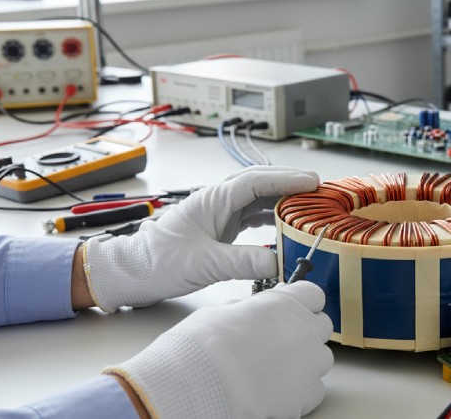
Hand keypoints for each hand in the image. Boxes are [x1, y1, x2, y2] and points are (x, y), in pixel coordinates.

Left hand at [83, 166, 318, 311]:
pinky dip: (270, 217)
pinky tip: (283, 225)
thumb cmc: (156, 263)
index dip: (287, 179)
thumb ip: (242, 263)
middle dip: (291, 184)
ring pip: (257, 199)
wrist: (130, 272)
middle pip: (261, 183)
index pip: (257, 180)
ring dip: (282, 199)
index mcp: (213, 200)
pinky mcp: (218, 228)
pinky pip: (250, 215)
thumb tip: (278, 263)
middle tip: (320, 191)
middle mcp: (217, 201)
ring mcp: (218, 213)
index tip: (313, 182)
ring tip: (307, 206)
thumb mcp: (204, 265)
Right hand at [105, 282, 333, 418]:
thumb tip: (246, 314)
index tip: (291, 309)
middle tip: (281, 340)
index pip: (312, 295)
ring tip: (277, 369)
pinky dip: (300, 391)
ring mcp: (309, 366)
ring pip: (322, 359)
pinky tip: (277, 392)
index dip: (301, 301)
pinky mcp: (305, 398)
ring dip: (306, 361)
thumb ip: (245, 310)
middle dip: (305, 330)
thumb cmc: (201, 347)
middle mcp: (304, 331)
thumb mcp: (220, 313)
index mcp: (285, 304)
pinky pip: (314, 390)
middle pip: (322, 325)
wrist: (197, 388)